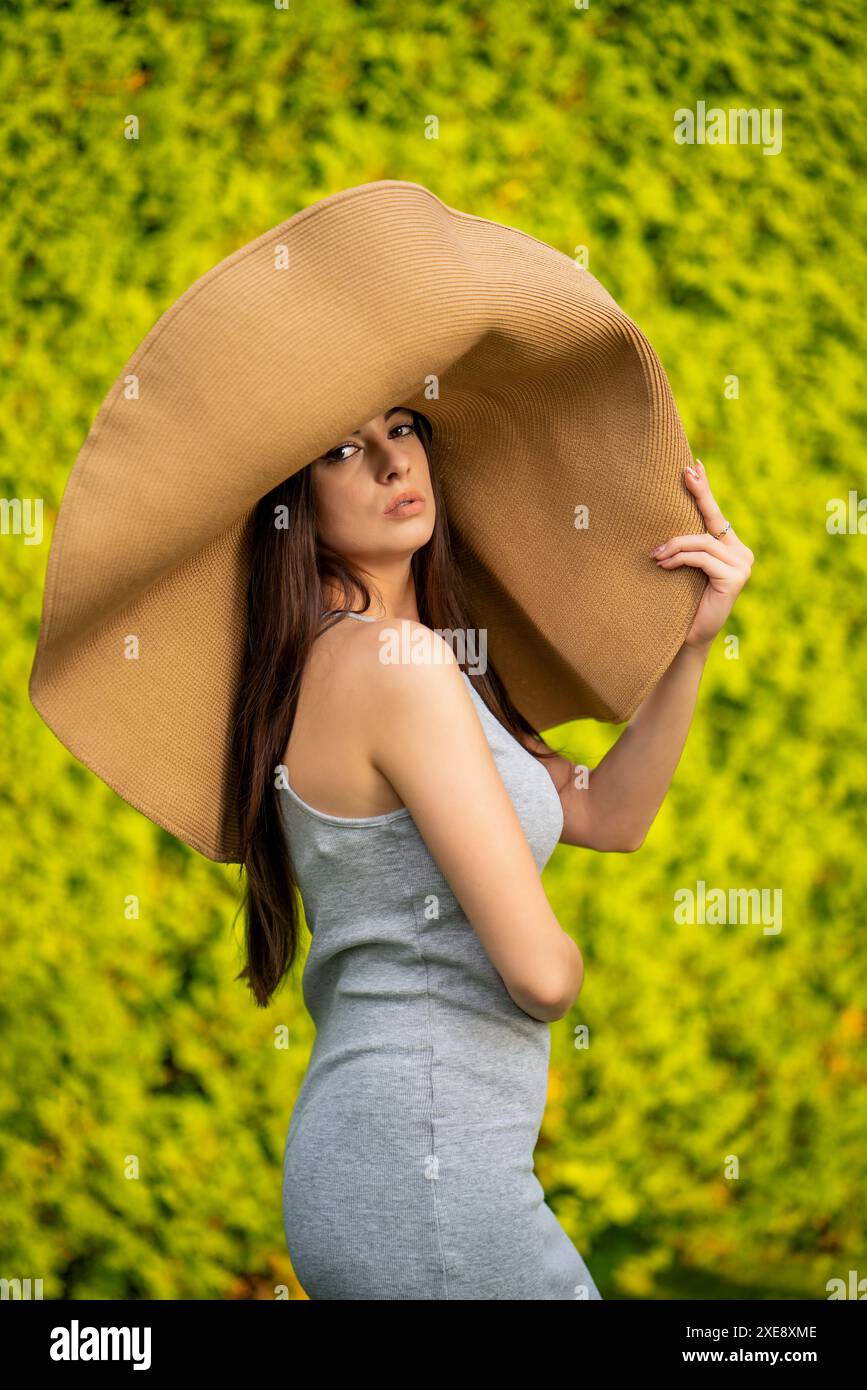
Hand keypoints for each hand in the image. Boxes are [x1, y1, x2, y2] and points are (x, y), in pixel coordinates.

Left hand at [651, 458, 753, 651]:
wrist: (687, 637)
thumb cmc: (681, 601)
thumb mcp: (684, 567)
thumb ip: (686, 545)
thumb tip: (663, 517)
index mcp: (731, 548)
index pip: (715, 515)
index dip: (705, 490)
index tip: (694, 466)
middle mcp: (742, 553)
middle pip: (713, 519)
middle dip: (699, 494)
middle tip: (684, 473)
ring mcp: (742, 565)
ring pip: (702, 541)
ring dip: (674, 545)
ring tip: (655, 555)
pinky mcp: (735, 578)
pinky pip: (702, 558)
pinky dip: (680, 559)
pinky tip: (663, 565)